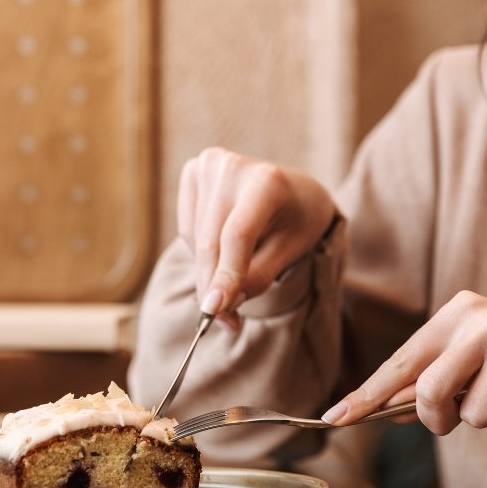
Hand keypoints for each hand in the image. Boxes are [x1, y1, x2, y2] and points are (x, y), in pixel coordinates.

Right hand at [178, 148, 336, 324]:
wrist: (294, 189)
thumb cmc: (298, 221)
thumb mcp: (291, 252)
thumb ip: (257, 278)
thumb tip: (220, 304)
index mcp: (267, 180)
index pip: (237, 235)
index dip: (225, 275)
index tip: (216, 310)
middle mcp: (231, 166)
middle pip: (211, 242)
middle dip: (214, 286)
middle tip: (225, 322)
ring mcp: (208, 165)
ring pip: (196, 240)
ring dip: (210, 270)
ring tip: (238, 273)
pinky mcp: (193, 172)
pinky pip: (187, 229)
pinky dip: (203, 250)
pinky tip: (226, 244)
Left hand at [321, 291, 486, 444]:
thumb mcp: (472, 361)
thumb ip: (429, 381)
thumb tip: (382, 409)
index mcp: (458, 313)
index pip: (402, 363)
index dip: (367, 396)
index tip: (333, 419)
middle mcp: (486, 319)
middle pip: (432, 394)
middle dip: (444, 418)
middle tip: (465, 411)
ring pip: (478, 416)